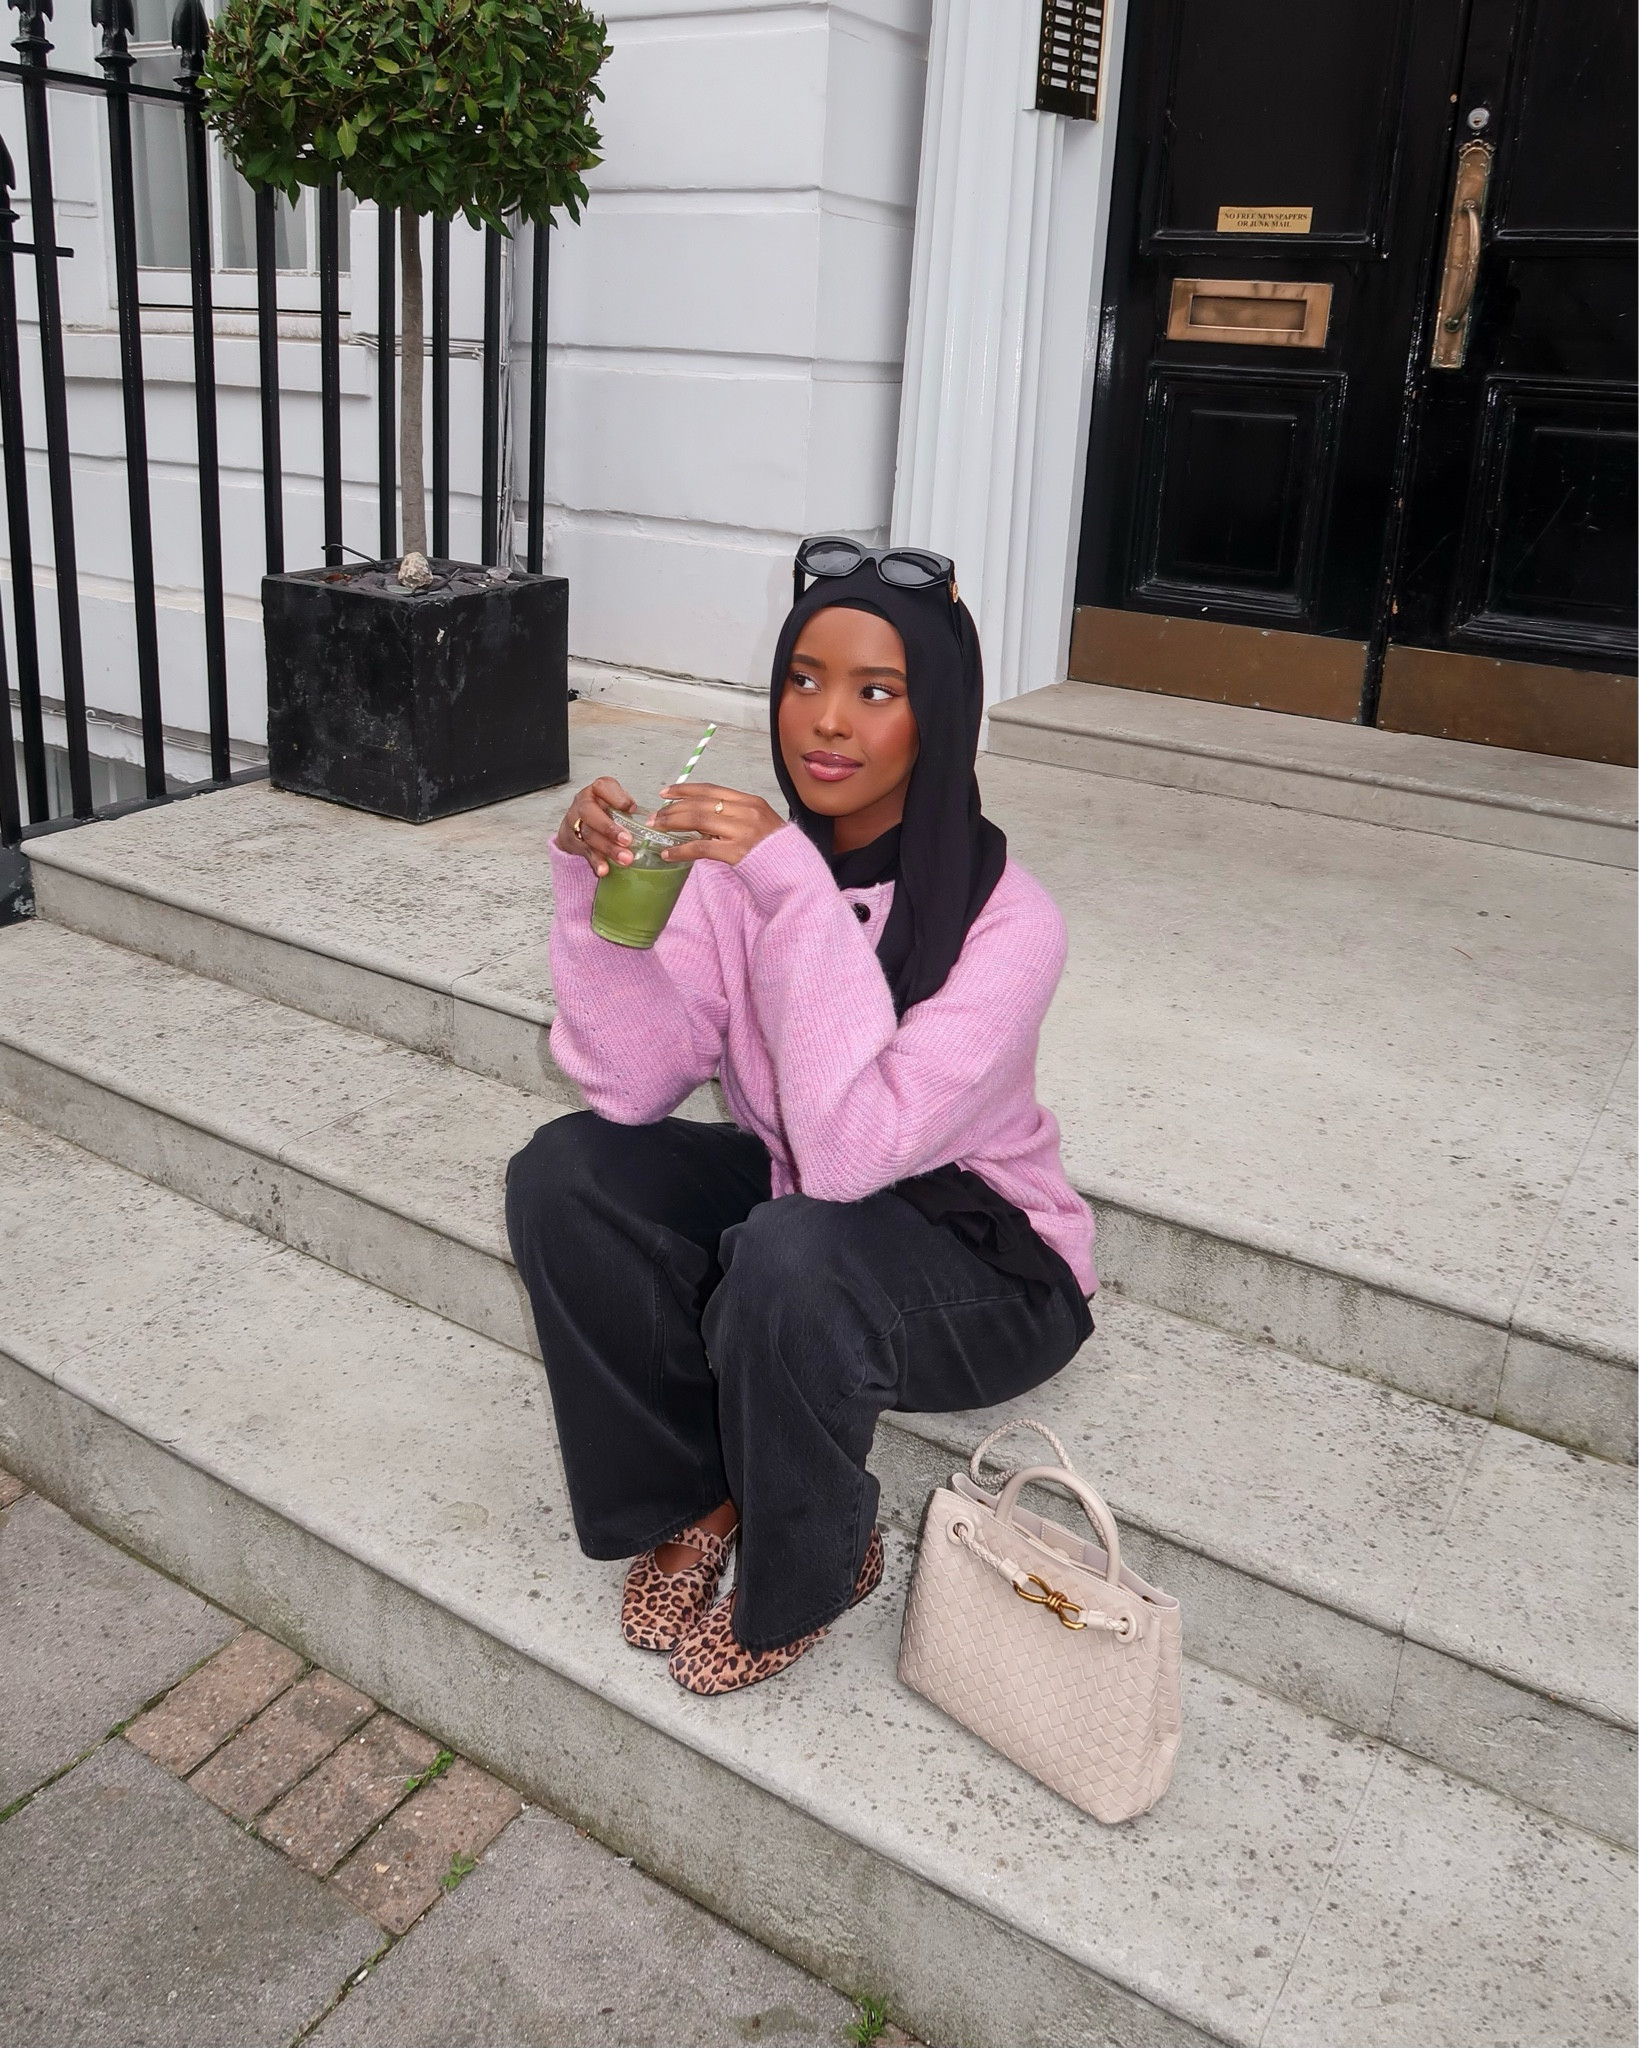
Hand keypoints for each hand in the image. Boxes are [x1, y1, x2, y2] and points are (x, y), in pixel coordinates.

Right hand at [557, 776, 639, 877]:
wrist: (574, 824)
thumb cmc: (600, 811)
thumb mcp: (613, 802)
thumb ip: (626, 808)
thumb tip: (650, 820)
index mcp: (596, 790)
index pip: (603, 787)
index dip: (617, 798)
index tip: (631, 809)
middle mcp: (584, 803)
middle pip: (591, 813)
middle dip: (610, 828)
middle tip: (627, 841)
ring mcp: (576, 822)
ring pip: (589, 835)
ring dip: (608, 848)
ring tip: (625, 859)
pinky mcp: (574, 841)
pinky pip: (585, 852)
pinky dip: (596, 862)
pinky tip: (604, 870)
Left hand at [650, 783, 784, 866]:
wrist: (796, 873)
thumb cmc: (776, 852)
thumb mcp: (759, 824)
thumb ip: (735, 818)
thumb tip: (704, 819)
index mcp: (750, 802)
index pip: (711, 790)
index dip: (685, 790)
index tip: (665, 792)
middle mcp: (746, 812)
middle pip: (701, 803)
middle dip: (673, 808)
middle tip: (655, 816)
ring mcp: (742, 831)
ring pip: (698, 820)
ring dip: (673, 824)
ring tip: (658, 829)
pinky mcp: (737, 852)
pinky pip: (701, 848)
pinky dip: (681, 850)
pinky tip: (668, 853)